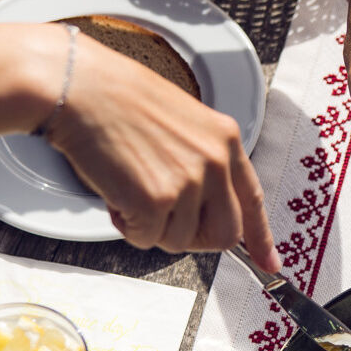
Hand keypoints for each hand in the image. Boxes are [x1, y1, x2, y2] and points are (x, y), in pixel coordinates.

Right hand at [43, 36, 279, 272]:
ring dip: (152, 227)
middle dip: (194, 237)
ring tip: (131, 188)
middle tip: (165, 221)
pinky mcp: (155, 201)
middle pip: (224, 235)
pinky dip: (127, 226)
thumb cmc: (119, 99)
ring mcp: (188, 182)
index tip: (269, 262)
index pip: (252, 200)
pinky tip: (117, 194)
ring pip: (180, 241)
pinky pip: (146, 240)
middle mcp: (215, 162)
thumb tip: (207, 205)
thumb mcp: (183, 122)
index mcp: (225, 140)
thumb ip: (203, 161)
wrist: (82, 88)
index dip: (260, 237)